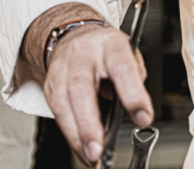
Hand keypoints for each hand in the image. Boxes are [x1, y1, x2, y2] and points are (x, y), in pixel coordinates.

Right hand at [22, 4, 153, 166]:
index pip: (123, 69)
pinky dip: (71, 137)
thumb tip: (138, 111)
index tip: (144, 117)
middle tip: (99, 149)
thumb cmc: (106, 49)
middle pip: (81, 90)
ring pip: (63, 106)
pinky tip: (82, 150)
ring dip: (77, 137)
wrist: (75, 36)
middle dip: (89, 124)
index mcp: (110, 45)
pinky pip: (57, 115)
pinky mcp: (50, 88)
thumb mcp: (129, 54)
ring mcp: (62, 72)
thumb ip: (135, 80)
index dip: (133, 94)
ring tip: (92, 157)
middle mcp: (82, 57)